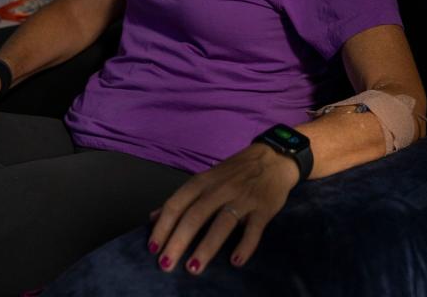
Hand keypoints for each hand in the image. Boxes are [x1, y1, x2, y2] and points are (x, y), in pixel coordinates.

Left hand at [147, 143, 299, 274]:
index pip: (177, 204)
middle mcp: (221, 189)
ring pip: (222, 223)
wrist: (274, 158)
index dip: (163, 226)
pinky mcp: (263, 208)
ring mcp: (243, 198)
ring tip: (193, 268)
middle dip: (178, 241)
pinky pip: (254, 229)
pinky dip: (245, 245)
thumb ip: (181, 199)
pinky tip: (235, 261)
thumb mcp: (206, 179)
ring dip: (206, 247)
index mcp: (203, 181)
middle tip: (166, 264)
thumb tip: (153, 218)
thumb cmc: (235, 172)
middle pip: (195, 215)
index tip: (153, 248)